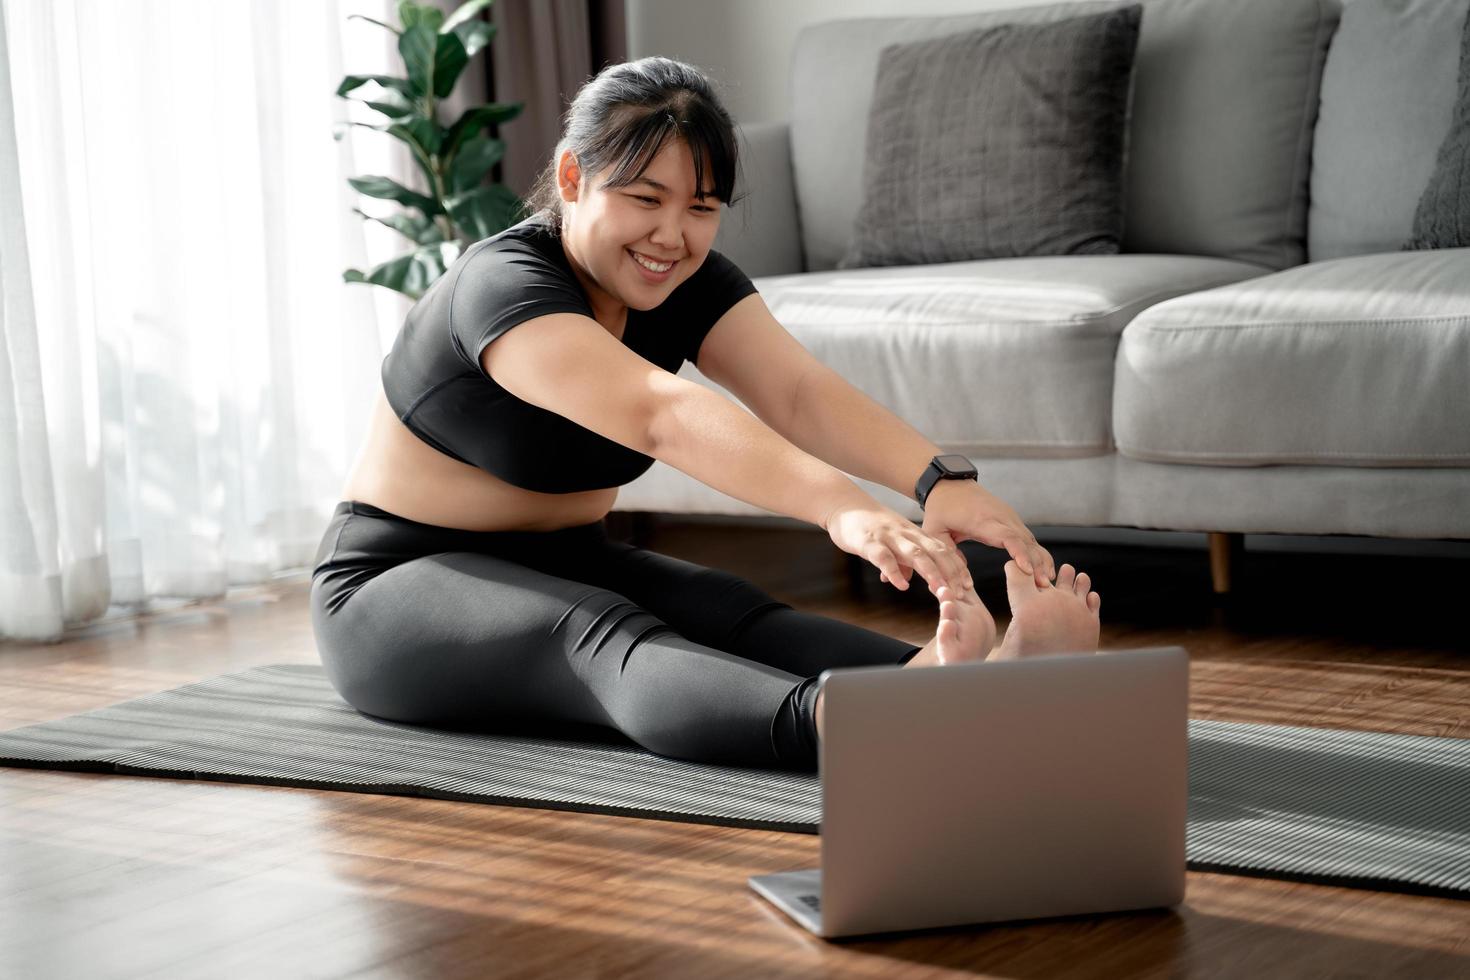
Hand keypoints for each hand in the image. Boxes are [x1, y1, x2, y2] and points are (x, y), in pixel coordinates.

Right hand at [824, 502, 973, 595]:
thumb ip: (900, 560)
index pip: (942, 551)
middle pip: (935, 553)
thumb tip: (906, 580)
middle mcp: (906, 534)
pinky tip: (901, 586)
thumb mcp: (890, 542)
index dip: (956, 568)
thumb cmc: (868, 526)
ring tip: (940, 591)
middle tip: (960, 594)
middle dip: (950, 573)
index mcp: (914, 534)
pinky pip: (883, 557)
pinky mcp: (868, 541)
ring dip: (930, 573)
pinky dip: (893, 572)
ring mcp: (888, 537)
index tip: (967, 587)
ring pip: (915, 554)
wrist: (843, 505)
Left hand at [920, 480, 1055, 587]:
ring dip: (1040, 559)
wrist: (950, 484)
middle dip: (1036, 562)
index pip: (1006, 536)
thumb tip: (960, 582)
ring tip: (1047, 580)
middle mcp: (1000, 517)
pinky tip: (1045, 569)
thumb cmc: (940, 509)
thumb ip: (946, 554)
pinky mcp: (1012, 520)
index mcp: (981, 520)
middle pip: (1024, 540)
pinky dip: (1038, 552)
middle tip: (1043, 584)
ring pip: (1030, 539)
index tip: (1027, 569)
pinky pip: (1028, 537)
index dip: (1019, 552)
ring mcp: (1009, 517)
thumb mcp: (934, 530)